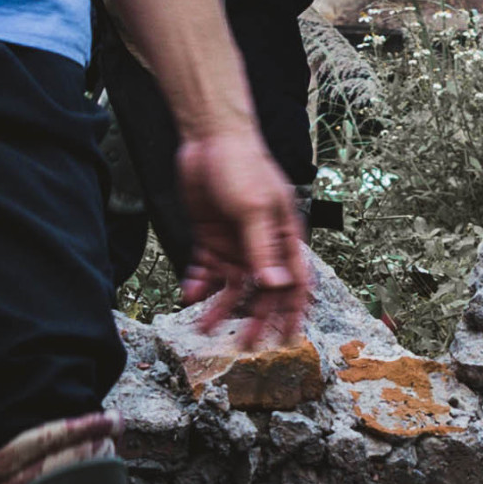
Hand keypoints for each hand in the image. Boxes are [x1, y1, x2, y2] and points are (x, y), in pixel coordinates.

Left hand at [169, 123, 312, 348]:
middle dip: (253, 319)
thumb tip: (275, 286)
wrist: (209, 138)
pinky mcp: (211, 238)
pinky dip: (198, 284)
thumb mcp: (253, 208)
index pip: (294, 283)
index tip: (286, 340)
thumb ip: (263, 248)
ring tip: (203, 328)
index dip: (293, 313)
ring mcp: (236, 243)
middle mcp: (261, 245)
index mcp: (283, 238)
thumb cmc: (242, 165)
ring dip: (219, 307)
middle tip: (242, 345)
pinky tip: (187, 295)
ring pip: (231, 286)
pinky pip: (206, 270)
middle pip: (262, 291)